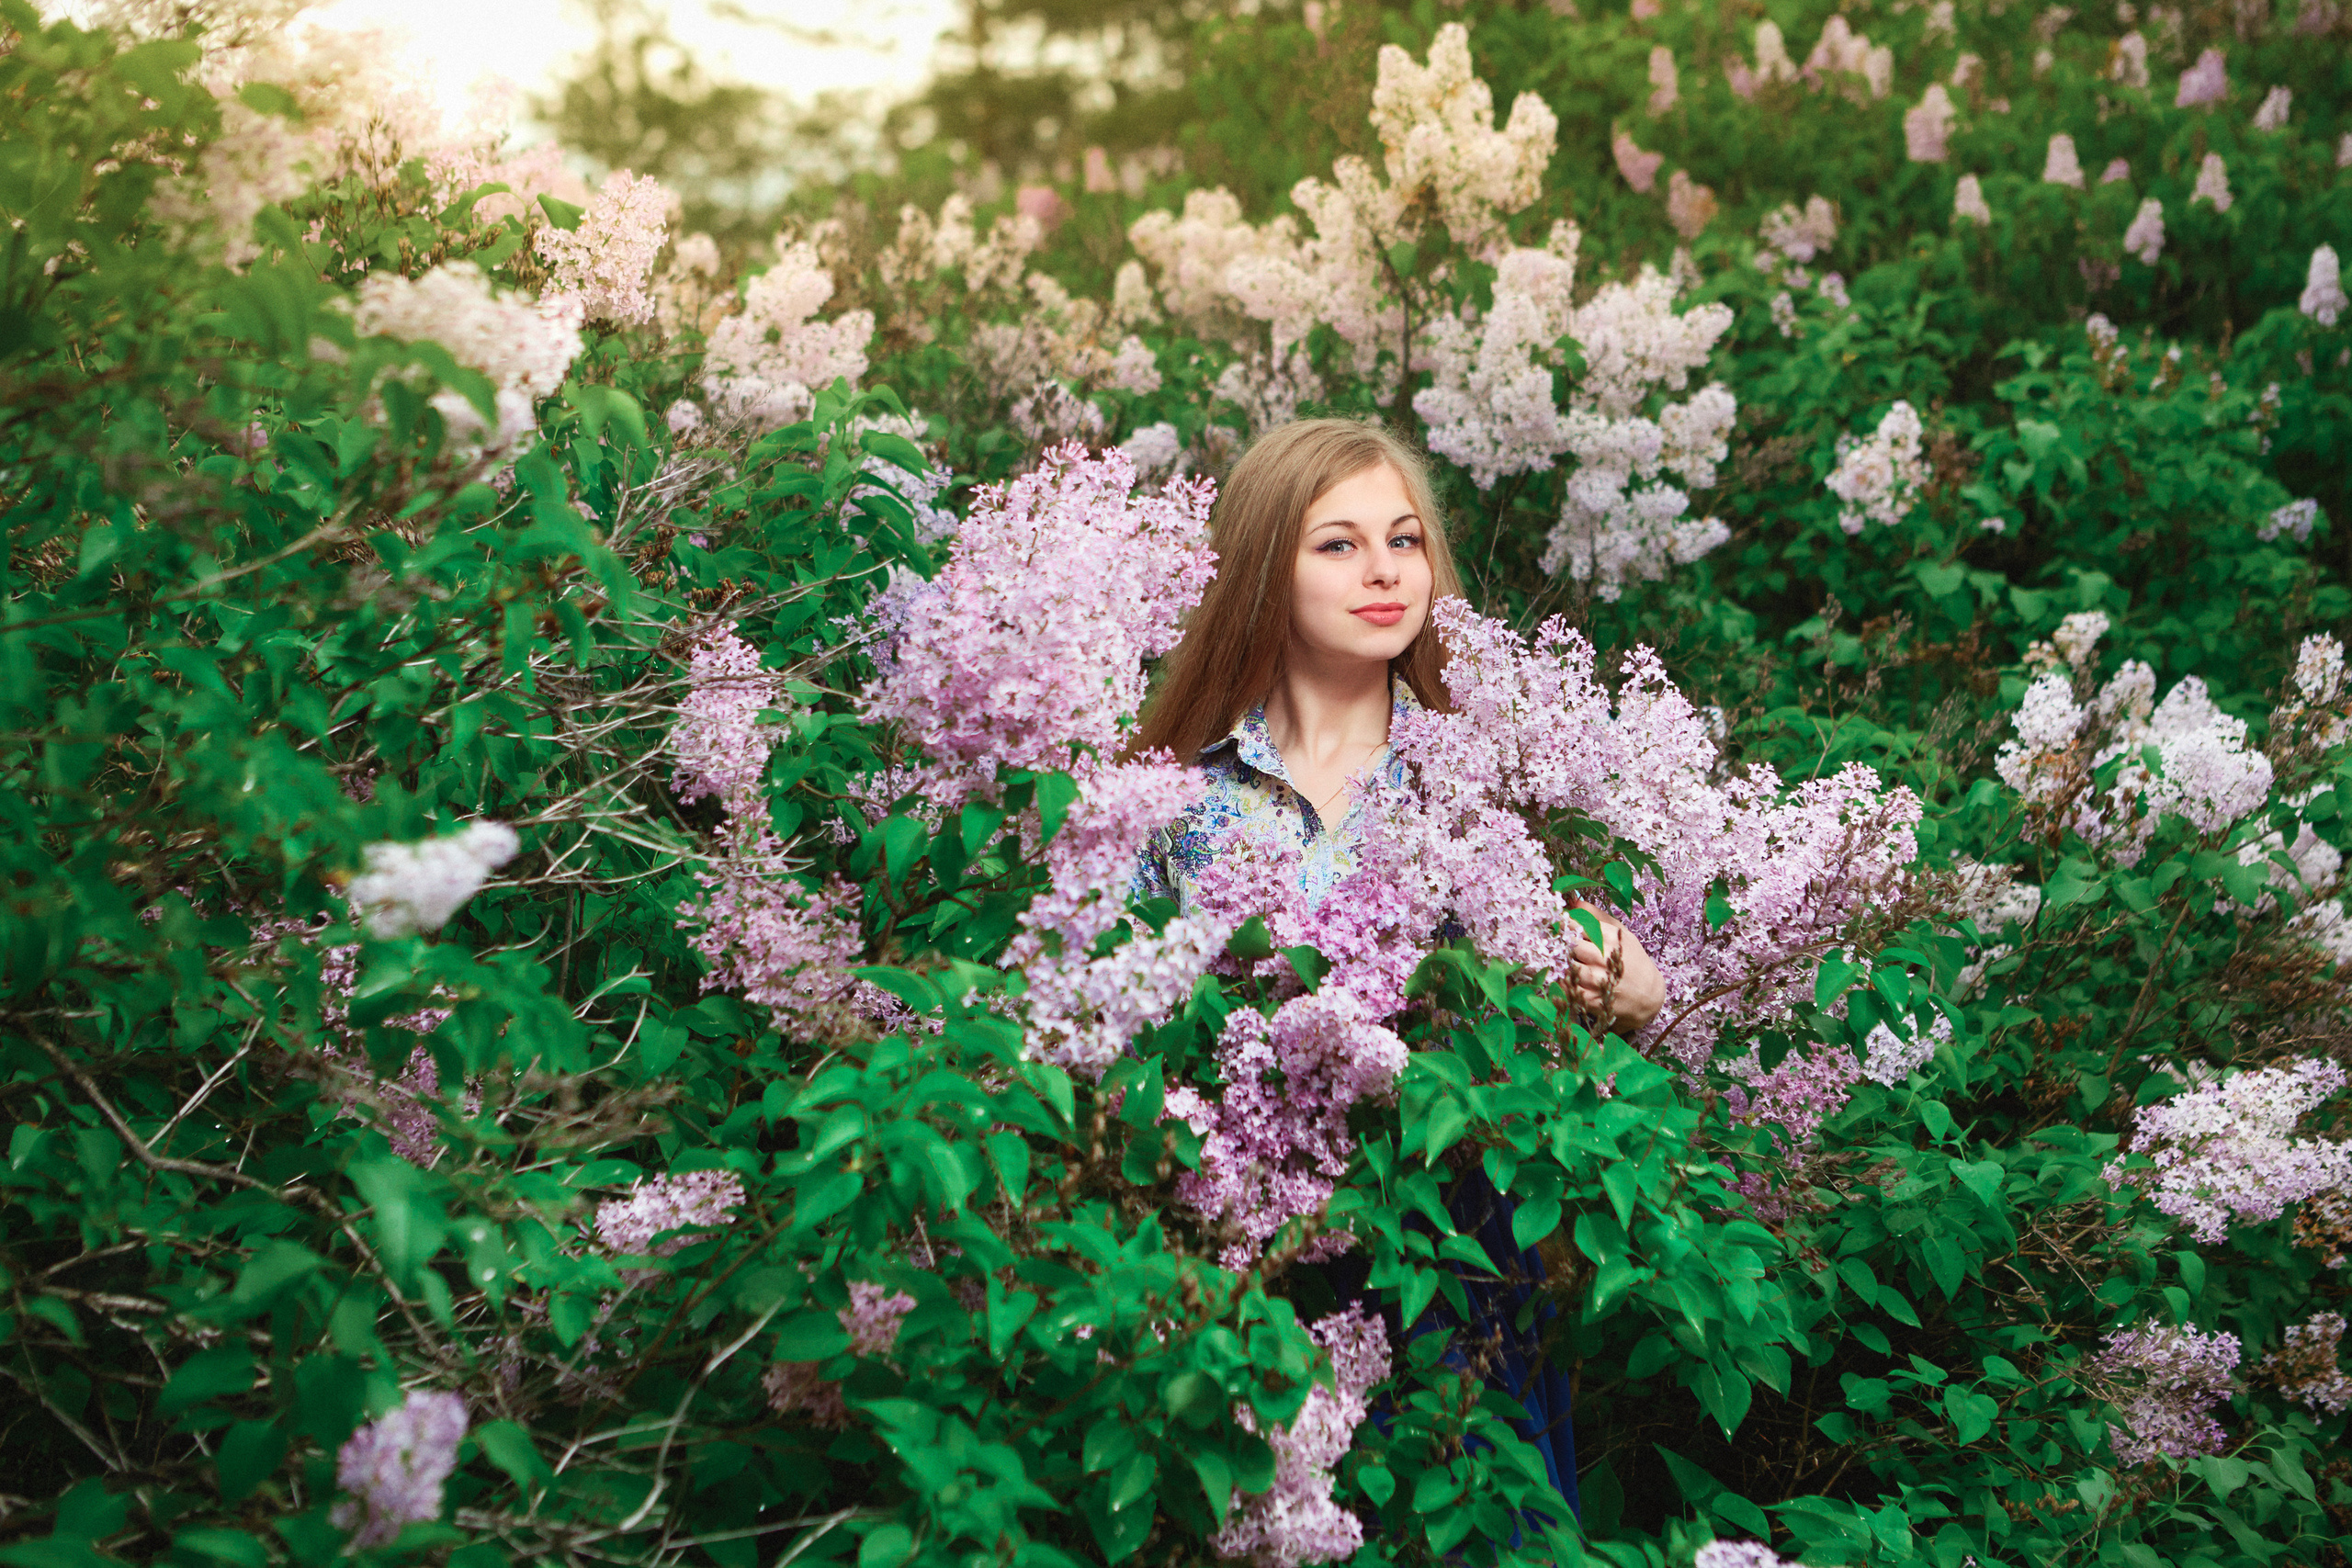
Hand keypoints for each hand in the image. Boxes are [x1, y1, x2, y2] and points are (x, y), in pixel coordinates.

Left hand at [1567, 907, 1665, 1033]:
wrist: (1648, 994)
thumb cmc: (1631, 959)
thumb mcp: (1620, 934)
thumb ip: (1596, 916)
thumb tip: (1574, 901)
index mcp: (1610, 938)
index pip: (1577, 924)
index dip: (1563, 923)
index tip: (1555, 922)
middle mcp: (1602, 957)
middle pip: (1568, 944)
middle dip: (1559, 941)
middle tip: (1551, 940)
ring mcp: (1596, 979)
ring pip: (1564, 965)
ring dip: (1558, 961)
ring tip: (1556, 958)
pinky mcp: (1590, 998)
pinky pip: (1565, 987)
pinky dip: (1561, 980)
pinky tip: (1562, 976)